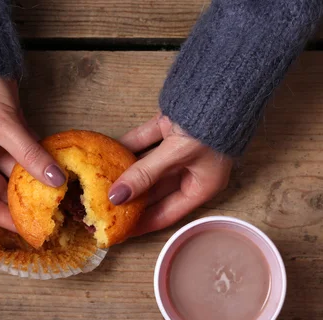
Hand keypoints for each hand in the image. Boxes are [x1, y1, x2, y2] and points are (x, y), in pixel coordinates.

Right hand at [0, 77, 65, 230]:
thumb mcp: (2, 126)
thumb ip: (29, 155)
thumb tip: (55, 180)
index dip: (8, 220)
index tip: (32, 231)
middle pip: (1, 191)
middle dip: (25, 203)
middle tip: (52, 216)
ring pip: (14, 173)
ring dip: (34, 182)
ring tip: (60, 198)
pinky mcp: (3, 134)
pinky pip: (23, 155)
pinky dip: (37, 162)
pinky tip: (57, 171)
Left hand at [108, 114, 232, 235]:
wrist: (223, 84)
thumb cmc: (211, 126)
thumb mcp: (177, 155)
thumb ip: (144, 175)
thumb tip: (115, 197)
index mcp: (201, 186)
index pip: (167, 213)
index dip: (142, 225)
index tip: (119, 233)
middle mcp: (190, 170)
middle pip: (154, 192)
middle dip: (130, 199)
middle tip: (103, 209)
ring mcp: (179, 149)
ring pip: (147, 167)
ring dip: (126, 174)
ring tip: (100, 184)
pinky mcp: (169, 128)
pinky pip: (145, 142)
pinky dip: (128, 147)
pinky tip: (107, 154)